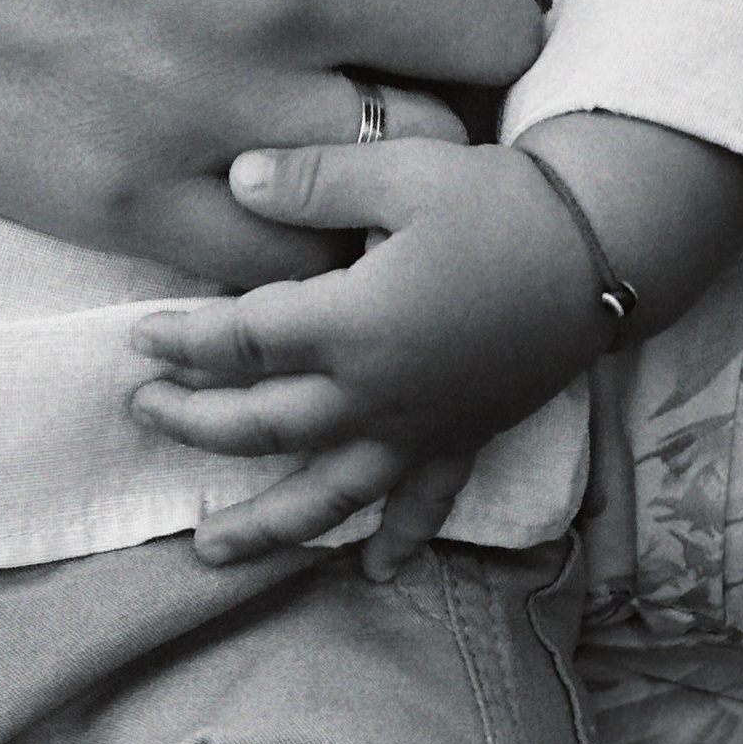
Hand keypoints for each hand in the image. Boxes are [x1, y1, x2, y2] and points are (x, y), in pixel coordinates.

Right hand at [0, 0, 545, 284]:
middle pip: (499, 37)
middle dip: (478, 27)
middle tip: (420, 24)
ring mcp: (213, 103)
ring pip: (428, 159)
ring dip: (415, 136)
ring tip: (357, 104)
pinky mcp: (138, 200)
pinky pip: (303, 252)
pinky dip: (315, 226)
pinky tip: (281, 179)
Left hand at [130, 137, 606, 576]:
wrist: (604, 248)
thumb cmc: (498, 203)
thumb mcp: (401, 170)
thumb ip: (311, 179)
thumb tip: (235, 179)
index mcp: (353, 324)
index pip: (241, 342)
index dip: (182, 342)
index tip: (138, 340)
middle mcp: (378, 392)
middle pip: (264, 425)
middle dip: (195, 424)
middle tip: (141, 413)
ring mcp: (422, 426)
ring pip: (329, 493)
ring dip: (266, 526)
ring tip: (209, 550)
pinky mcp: (465, 436)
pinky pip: (426, 504)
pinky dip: (399, 540)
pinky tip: (374, 573)